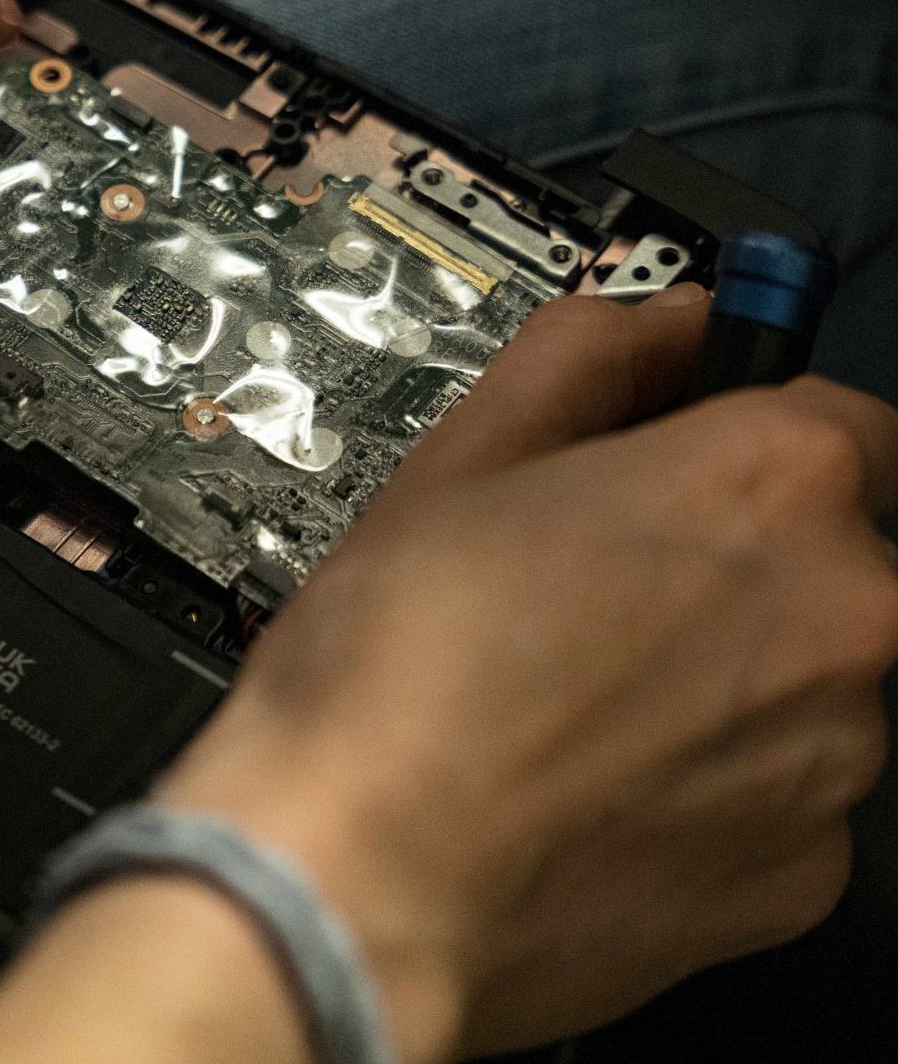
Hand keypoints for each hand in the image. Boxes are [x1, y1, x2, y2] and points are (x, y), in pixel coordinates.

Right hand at [158, 286, 897, 1059]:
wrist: (356, 873)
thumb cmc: (395, 667)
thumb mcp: (463, 455)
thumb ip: (587, 356)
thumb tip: (660, 323)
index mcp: (767, 486)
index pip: (840, 416)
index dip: (748, 427)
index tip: (693, 449)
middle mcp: (842, 617)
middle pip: (827, 551)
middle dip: (733, 552)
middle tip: (596, 577)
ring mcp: (835, 760)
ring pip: (806, 673)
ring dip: (727, 664)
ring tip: (576, 685)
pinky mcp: (806, 875)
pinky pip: (782, 789)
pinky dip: (713, 774)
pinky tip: (592, 772)